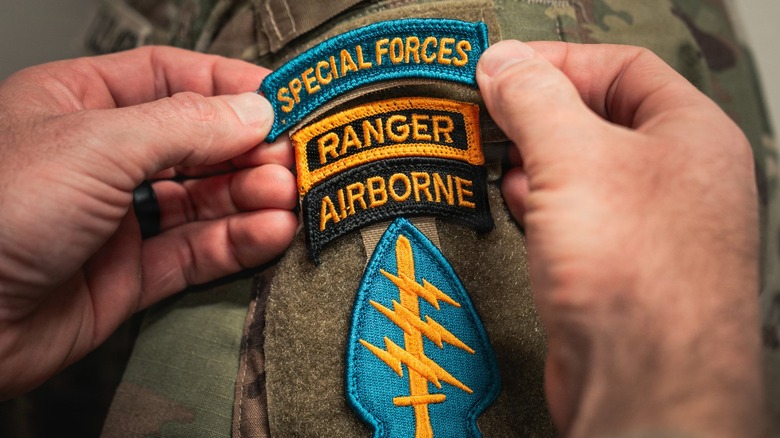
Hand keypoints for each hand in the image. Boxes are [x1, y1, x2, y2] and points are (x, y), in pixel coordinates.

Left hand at [0, 47, 297, 397]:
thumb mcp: (96, 144)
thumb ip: (185, 127)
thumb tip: (256, 112)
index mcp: (79, 103)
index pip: (172, 78)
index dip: (230, 86)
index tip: (283, 101)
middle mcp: (103, 158)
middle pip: (198, 143)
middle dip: (249, 150)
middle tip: (293, 159)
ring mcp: (118, 219)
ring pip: (203, 201)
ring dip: (251, 197)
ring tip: (288, 198)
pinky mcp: (129, 276)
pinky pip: (195, 253)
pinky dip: (237, 243)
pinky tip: (271, 233)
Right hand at [478, 41, 763, 436]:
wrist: (641, 382)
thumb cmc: (635, 271)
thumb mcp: (572, 157)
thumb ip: (534, 98)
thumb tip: (502, 62)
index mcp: (692, 135)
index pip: (623, 66)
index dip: (560, 60)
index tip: (505, 69)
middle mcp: (678, 179)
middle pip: (600, 118)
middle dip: (540, 115)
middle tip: (493, 115)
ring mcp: (651, 227)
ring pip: (584, 171)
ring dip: (536, 161)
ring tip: (500, 161)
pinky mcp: (619, 268)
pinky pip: (577, 217)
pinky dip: (543, 204)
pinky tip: (521, 207)